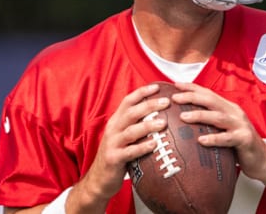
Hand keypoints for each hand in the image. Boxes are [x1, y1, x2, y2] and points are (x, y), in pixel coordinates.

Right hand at [80, 83, 169, 203]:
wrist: (99, 179)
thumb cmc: (118, 154)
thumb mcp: (124, 136)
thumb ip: (136, 125)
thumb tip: (161, 114)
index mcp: (116, 121)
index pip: (127, 101)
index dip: (142, 93)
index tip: (158, 87)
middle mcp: (113, 129)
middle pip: (131, 113)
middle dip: (149, 105)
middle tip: (166, 102)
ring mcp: (112, 144)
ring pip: (131, 131)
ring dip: (148, 126)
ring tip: (163, 123)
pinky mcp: (114, 159)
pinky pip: (130, 152)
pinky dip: (142, 147)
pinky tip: (155, 144)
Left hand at [170, 82, 265, 181]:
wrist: (263, 160)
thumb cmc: (239, 145)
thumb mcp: (224, 129)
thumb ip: (210, 122)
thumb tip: (184, 119)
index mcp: (228, 108)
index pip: (208, 93)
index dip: (192, 88)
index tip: (175, 85)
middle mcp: (234, 113)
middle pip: (211, 100)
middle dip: (192, 97)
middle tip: (174, 98)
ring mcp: (240, 125)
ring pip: (218, 117)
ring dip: (200, 115)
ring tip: (183, 116)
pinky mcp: (244, 140)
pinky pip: (227, 138)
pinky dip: (214, 138)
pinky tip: (201, 140)